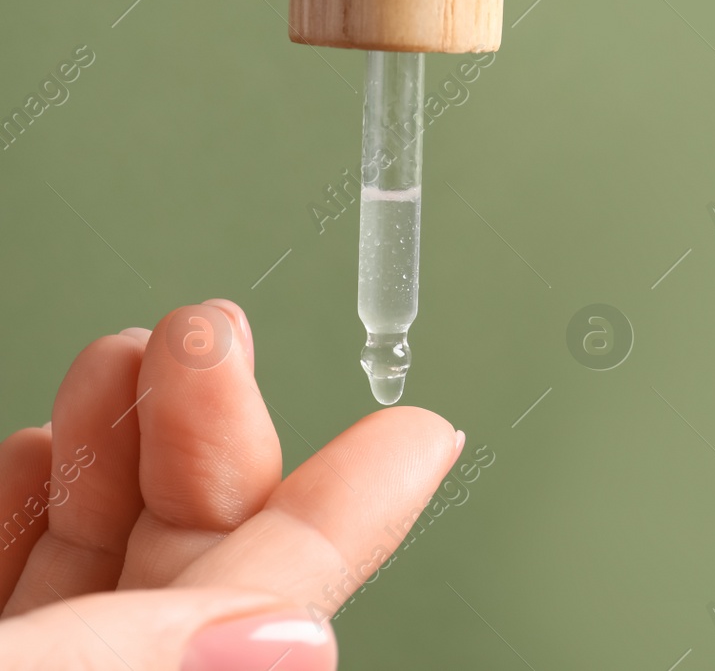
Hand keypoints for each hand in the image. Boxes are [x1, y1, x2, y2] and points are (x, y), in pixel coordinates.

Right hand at [0, 300, 461, 669]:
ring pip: (99, 574)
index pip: (275, 613)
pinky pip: (17, 603)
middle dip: (208, 437)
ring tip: (125, 356)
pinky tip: (38, 450)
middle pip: (189, 574)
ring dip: (114, 450)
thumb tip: (299, 637)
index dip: (351, 514)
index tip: (423, 432)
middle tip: (211, 328)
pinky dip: (28, 514)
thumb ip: (136, 665)